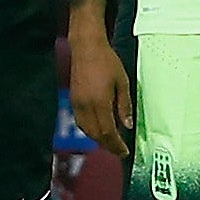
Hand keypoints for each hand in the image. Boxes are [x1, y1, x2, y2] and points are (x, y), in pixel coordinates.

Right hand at [68, 21, 134, 156]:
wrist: (86, 47)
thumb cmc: (108, 61)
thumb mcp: (123, 82)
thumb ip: (124, 105)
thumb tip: (127, 126)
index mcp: (100, 102)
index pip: (108, 132)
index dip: (116, 145)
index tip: (124, 152)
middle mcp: (86, 106)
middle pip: (96, 135)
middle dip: (108, 145)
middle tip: (119, 150)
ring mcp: (77, 103)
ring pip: (86, 130)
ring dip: (98, 139)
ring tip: (111, 141)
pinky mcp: (73, 99)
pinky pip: (80, 122)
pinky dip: (90, 130)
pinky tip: (98, 128)